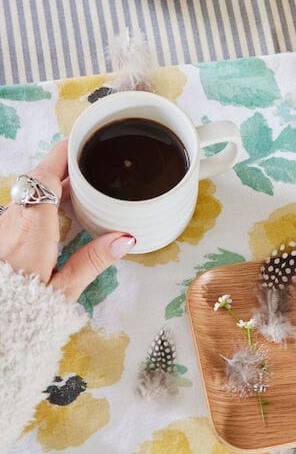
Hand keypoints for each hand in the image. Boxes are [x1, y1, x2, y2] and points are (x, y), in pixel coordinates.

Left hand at [0, 140, 134, 302]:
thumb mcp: (63, 290)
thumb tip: (125, 238)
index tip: (83, 141)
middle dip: (64, 170)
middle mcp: (13, 219)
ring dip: (51, 188)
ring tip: (79, 190)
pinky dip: (40, 205)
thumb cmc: (22, 312)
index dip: (65, 154)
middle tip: (90, 166)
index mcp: (33, 227)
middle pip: (38, 180)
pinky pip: (21, 210)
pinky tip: (56, 216)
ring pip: (28, 195)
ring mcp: (3, 226)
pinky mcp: (0, 235)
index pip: (47, 174)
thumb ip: (93, 261)